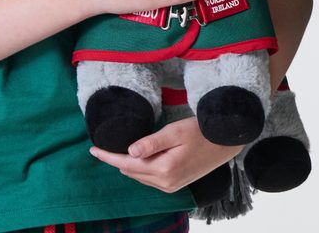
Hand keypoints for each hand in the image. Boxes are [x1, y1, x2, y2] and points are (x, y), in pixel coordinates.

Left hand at [90, 117, 239, 192]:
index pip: (127, 165)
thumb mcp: (175, 131)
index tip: (93, 150)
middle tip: (101, 148)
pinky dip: (140, 170)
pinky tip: (136, 160)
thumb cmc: (201, 131)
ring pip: (140, 177)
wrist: (225, 142)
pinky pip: (151, 179)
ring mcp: (171, 186)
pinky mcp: (176, 184)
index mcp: (164, 170)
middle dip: (116, 161)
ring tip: (114, 153)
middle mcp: (165, 183)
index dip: (109, 157)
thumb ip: (151, 142)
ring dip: (127, 166)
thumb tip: (129, 152)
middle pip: (132, 172)